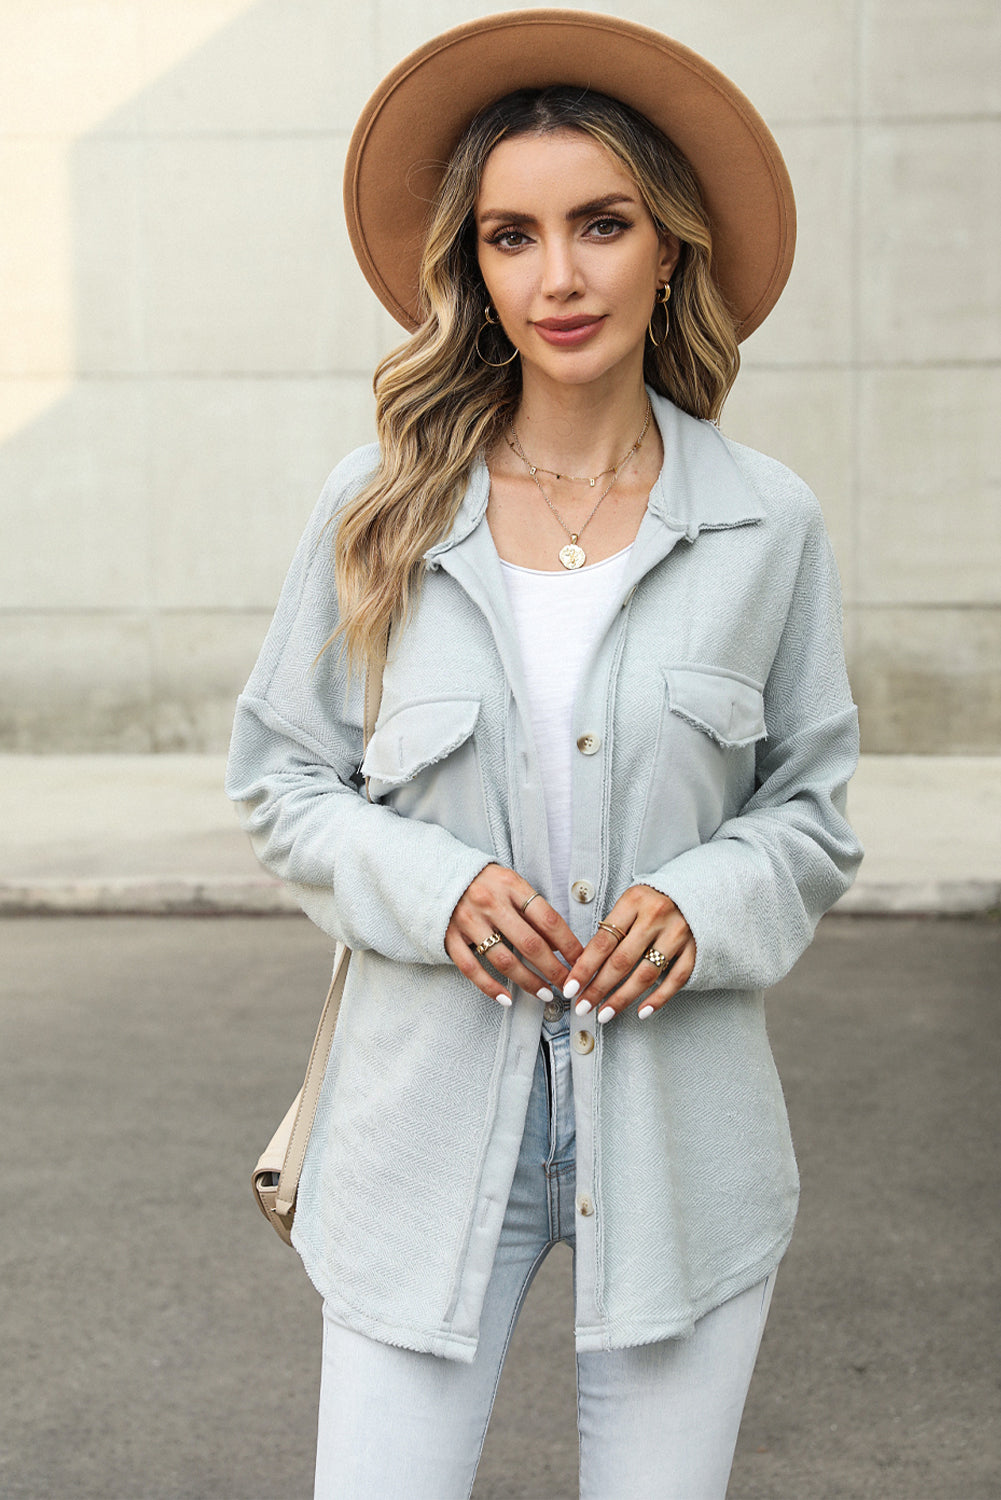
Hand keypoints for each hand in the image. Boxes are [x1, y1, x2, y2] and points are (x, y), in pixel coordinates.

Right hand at [445, 864, 583, 1008]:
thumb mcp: (511, 883)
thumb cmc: (483, 880)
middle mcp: (490, 903)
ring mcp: (468, 921)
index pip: (548, 919)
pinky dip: (490, 987)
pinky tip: (507, 998)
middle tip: (569, 985)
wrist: (436, 871)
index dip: (568, 944)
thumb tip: (560, 944)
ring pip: (504, 960)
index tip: (581, 962)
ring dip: (528, 981)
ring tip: (546, 994)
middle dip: (554, 969)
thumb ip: (533, 908)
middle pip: (530, 943)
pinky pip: (471, 969)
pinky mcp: (449, 936)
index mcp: (511, 885)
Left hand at [563, 885, 694, 1023]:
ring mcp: (677, 934)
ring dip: (622, 998)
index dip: (584, 968)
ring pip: (646, 974)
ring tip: (605, 1013)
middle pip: (621, 961)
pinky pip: (676, 979)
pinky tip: (642, 1011)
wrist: (696, 891)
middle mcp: (656, 917)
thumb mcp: (630, 902)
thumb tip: (586, 965)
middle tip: (583, 1005)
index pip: (603, 941)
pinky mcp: (695, 948)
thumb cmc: (655, 900)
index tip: (570, 987)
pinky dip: (658, 998)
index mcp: (634, 902)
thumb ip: (612, 928)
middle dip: (598, 988)